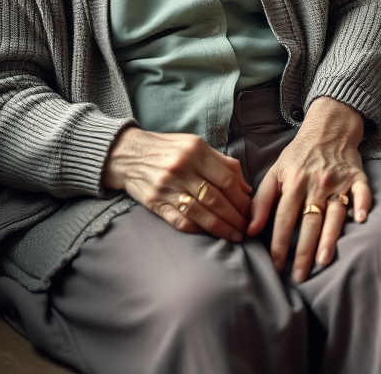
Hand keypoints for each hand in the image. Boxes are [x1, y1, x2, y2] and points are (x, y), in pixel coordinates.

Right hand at [103, 127, 252, 241]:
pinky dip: (196, 229)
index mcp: (196, 151)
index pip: (226, 180)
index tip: (251, 211)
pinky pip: (179, 220)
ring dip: (220, 228)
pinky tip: (209, 234)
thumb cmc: (169, 149)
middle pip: (215, 199)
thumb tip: (246, 188)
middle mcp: (182, 168)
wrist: (129, 153)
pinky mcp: (154, 202)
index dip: (241, 199)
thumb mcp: (197, 145)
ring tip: (233, 236)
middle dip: (235, 217)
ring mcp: (167, 187)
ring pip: (200, 213)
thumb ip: (223, 164)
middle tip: (246, 229)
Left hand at [248, 97, 370, 282]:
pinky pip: (362, 192)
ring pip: (334, 212)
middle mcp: (316, 183)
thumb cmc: (298, 154)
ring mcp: (338, 180)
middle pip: (309, 221)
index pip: (284, 218)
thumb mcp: (275, 172)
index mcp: (294, 182)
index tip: (276, 266)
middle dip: (303, 250)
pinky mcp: (357, 177)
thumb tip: (249, 230)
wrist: (328, 127)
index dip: (279, 244)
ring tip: (324, 260)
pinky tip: (361, 220)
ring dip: (330, 236)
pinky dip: (363, 204)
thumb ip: (261, 201)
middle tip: (299, 276)